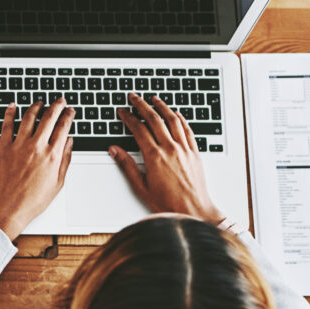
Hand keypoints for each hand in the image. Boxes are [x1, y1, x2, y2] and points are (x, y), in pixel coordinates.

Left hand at [0, 101, 74, 239]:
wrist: (10, 207)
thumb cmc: (34, 199)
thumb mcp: (58, 182)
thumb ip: (65, 160)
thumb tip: (69, 142)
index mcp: (52, 156)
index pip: (63, 128)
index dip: (68, 116)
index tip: (70, 111)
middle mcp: (36, 147)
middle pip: (48, 118)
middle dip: (56, 106)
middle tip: (60, 101)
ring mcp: (19, 145)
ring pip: (29, 118)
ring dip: (36, 107)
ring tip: (40, 102)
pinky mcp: (4, 148)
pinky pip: (7, 125)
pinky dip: (10, 113)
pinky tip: (13, 106)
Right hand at [110, 93, 222, 222]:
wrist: (194, 211)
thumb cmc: (168, 204)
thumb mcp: (141, 187)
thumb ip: (127, 166)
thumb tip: (115, 150)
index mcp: (154, 156)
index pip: (138, 129)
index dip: (128, 117)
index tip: (122, 111)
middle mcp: (170, 149)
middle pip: (154, 119)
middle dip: (142, 105)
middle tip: (134, 97)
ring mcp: (184, 149)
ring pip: (172, 120)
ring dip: (162, 107)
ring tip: (154, 99)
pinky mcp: (195, 153)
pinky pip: (188, 130)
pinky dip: (181, 119)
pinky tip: (176, 113)